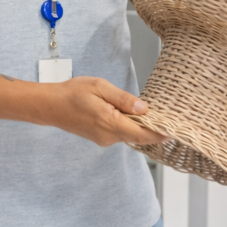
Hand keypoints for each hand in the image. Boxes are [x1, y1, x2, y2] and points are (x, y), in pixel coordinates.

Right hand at [44, 76, 171, 147]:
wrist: (50, 105)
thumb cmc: (73, 93)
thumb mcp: (100, 87)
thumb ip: (123, 99)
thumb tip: (145, 109)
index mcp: (110, 124)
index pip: (142, 135)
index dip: (160, 134)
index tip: (175, 131)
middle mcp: (108, 137)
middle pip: (138, 136)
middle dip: (152, 128)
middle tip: (167, 117)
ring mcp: (103, 139)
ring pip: (129, 134)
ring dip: (138, 125)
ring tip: (148, 111)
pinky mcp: (100, 138)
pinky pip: (120, 133)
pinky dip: (128, 125)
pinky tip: (128, 113)